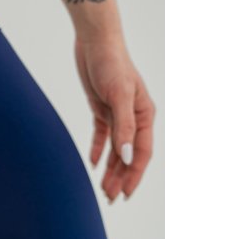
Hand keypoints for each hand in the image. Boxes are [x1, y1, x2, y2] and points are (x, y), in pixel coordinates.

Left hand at [73, 33, 154, 201]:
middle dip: (121, 177)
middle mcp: (133, 116)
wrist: (95, 40)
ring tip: (102, 189)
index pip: (142, 153)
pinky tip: (94, 164)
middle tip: (110, 199)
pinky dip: (99, 150)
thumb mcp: (119, 95)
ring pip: (116, 148)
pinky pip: (102, 134)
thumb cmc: (111, 63)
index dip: (134, 175)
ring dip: (110, 168)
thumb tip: (128, 158)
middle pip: (129, 154)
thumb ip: (124, 127)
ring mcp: (117, 112)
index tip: (124, 194)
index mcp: (144, 115)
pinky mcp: (102, 107)